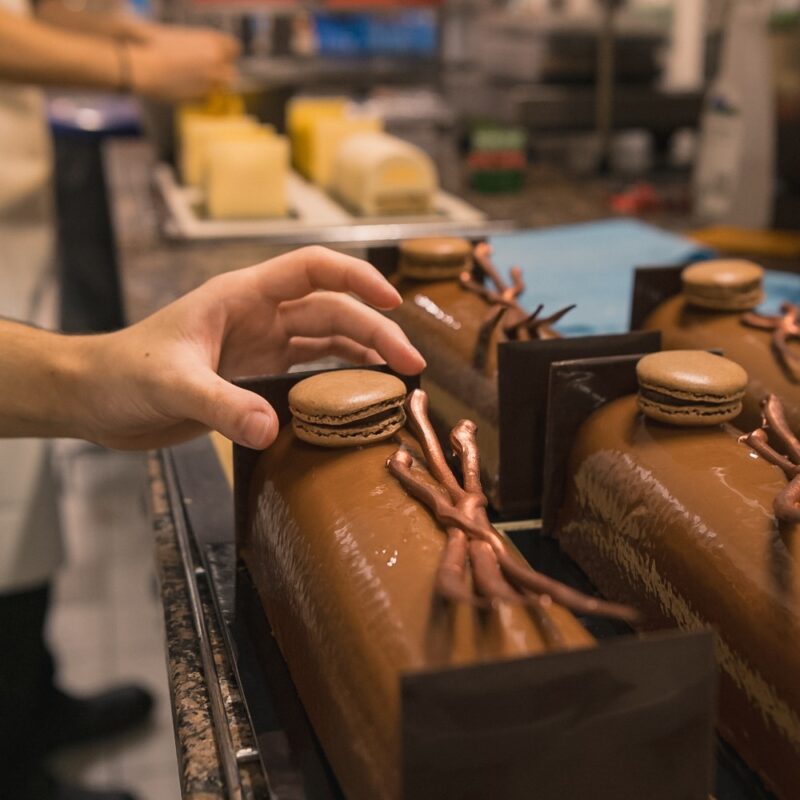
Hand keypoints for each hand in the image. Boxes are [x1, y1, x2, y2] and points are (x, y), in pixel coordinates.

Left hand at [75, 247, 424, 450]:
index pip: (312, 269)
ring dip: (364, 353)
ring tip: (400, 376)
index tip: (392, 302)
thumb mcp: (171, 384)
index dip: (357, 278)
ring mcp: (259, 346)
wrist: (96, 398)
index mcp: (241, 296)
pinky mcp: (254, 377)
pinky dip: (337, 378)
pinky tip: (360, 393)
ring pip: (327, 340)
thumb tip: (269, 428)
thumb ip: (220, 405)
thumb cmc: (122, 373)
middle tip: (413, 363)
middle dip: (375, 330)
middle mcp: (258, 316)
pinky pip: (309, 371)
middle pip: (332, 311)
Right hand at [128, 25, 239, 101]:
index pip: (235, 48)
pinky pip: (208, 99)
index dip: (227, 54)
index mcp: (211, 40)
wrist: (142, 66)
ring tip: (195, 83)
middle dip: (221, 74)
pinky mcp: (203, 96)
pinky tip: (186, 90)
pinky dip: (201, 97)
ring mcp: (211, 79)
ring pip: (223, 88)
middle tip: (206, 75)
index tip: (220, 58)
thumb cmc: (154, 47)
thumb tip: (210, 51)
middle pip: (231, 72)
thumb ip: (201, 44)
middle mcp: (215, 59)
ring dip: (213, 87)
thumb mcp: (180, 35)